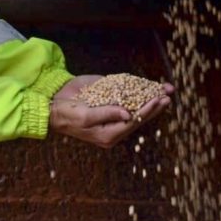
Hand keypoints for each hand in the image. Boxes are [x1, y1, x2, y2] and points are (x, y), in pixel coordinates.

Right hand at [50, 74, 173, 148]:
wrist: (52, 105)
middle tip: (168, 95)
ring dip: (150, 98)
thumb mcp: (84, 116)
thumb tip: (128, 114)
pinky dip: (138, 92)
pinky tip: (149, 86)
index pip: (133, 121)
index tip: (159, 100)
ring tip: (165, 90)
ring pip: (135, 107)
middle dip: (154, 105)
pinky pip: (126, 98)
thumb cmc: (66, 114)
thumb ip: (106, 114)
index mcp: (109, 134)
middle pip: (139, 116)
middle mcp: (113, 125)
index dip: (147, 110)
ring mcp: (112, 113)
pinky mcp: (108, 102)